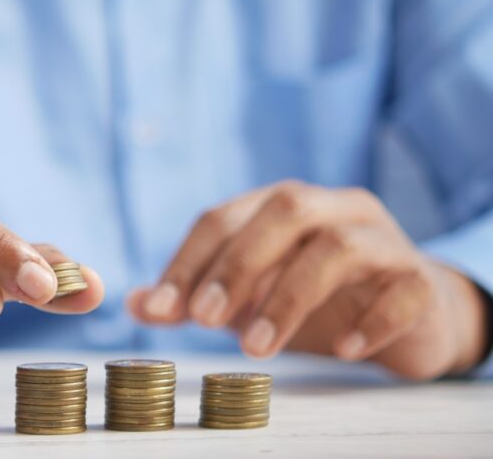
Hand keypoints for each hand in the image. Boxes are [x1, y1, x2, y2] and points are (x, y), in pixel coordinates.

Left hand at [129, 181, 486, 379]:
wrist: (409, 313)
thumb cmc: (317, 298)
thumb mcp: (249, 297)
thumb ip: (195, 297)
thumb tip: (135, 304)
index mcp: (282, 206)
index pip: (224, 217)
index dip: (188, 260)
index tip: (160, 308)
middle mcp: (333, 209)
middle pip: (284, 211)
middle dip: (238, 264)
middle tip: (204, 319)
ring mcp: (382, 240)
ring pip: (338, 247)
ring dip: (289, 297)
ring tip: (257, 349)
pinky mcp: (420, 280)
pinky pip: (402, 290)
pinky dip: (370, 320)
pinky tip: (343, 350)